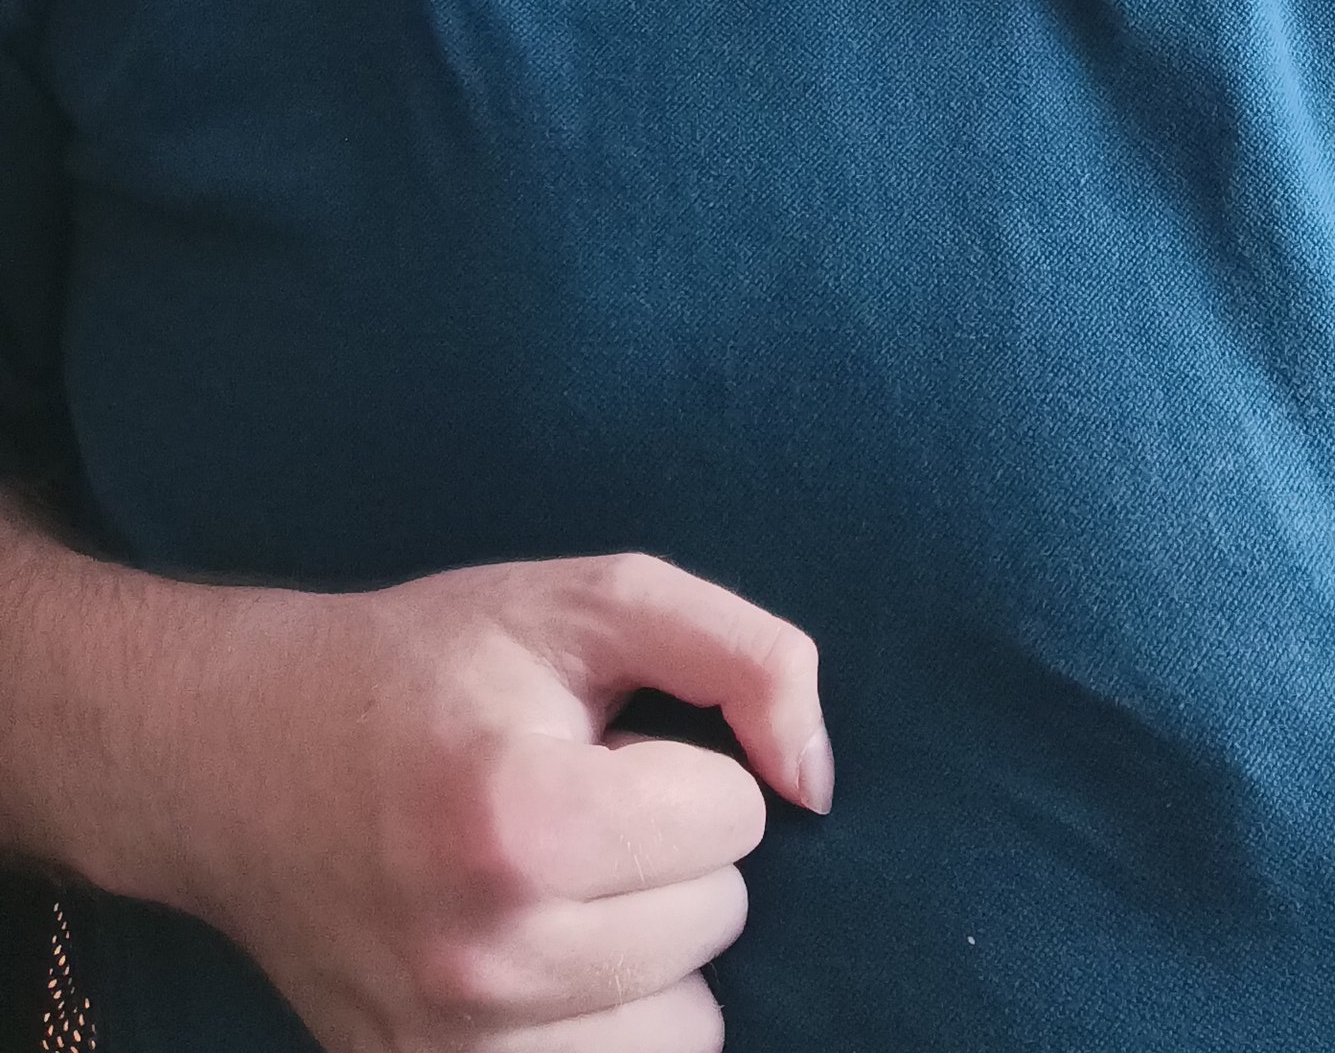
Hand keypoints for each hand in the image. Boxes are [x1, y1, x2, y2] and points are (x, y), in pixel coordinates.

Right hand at [154, 551, 829, 1052]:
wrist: (242, 754)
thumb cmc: (434, 665)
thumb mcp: (598, 600)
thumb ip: (749, 658)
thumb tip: (818, 783)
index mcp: (519, 824)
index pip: (732, 821)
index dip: (691, 765)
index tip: (609, 745)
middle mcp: (479, 960)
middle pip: (713, 924)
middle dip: (676, 854)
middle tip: (580, 809)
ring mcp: (444, 1048)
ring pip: (682, 1029)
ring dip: (655, 950)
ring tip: (570, 884)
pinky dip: (614, 1024)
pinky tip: (561, 956)